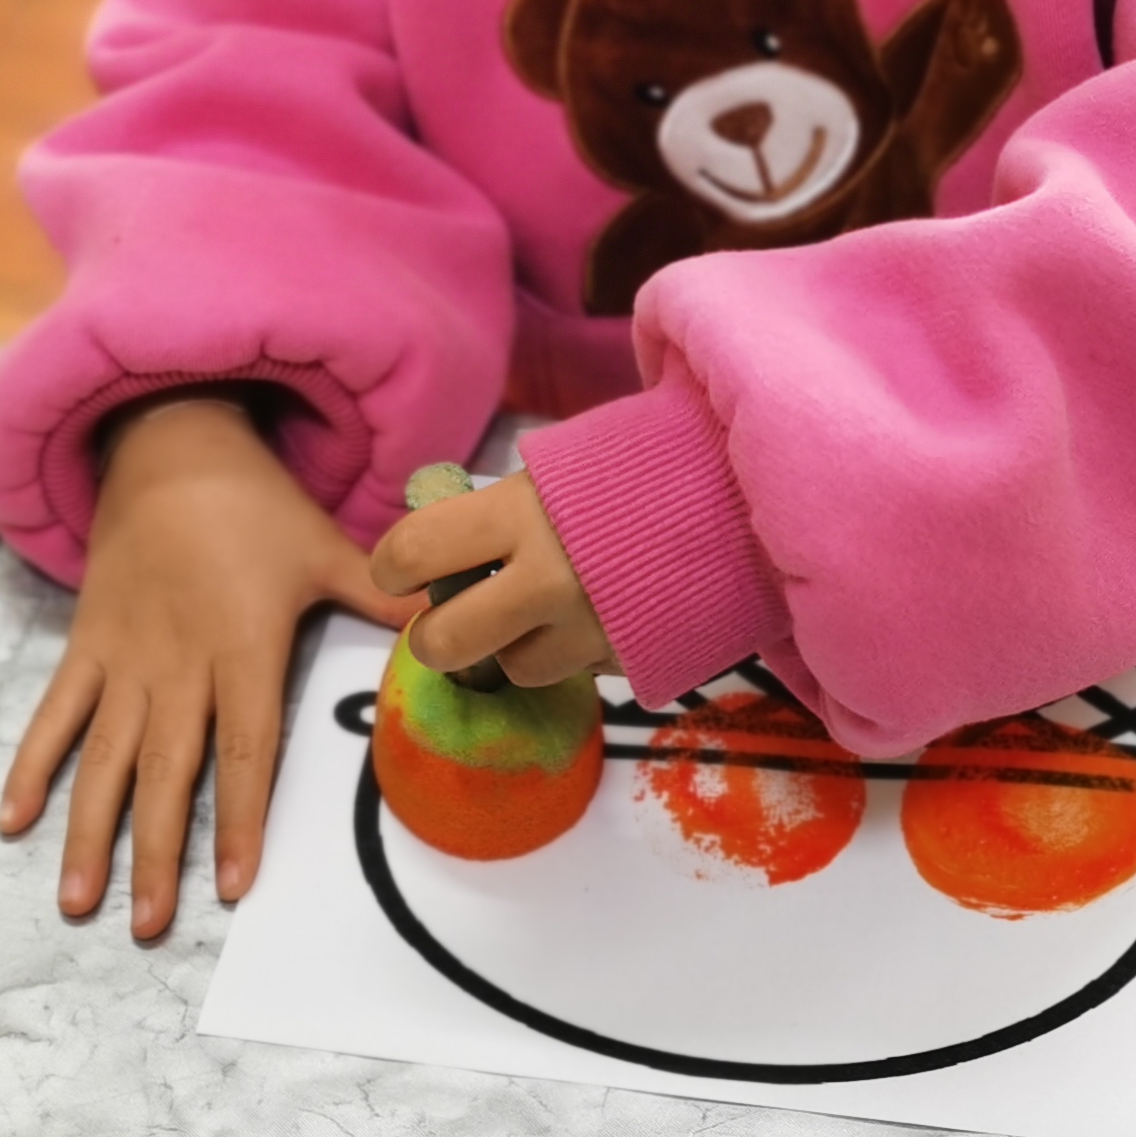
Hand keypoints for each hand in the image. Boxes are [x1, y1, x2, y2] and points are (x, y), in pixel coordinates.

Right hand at [0, 395, 404, 934]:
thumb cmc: (257, 505)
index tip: (235, 886)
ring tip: (79, 902)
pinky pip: (53, 713)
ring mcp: (124, 657)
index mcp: (242, 645)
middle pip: (168, 772)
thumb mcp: (328, 548)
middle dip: (157, 853)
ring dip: (89, 832)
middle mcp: (178, 662)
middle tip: (149, 925)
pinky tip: (8, 822)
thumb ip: (382, 602)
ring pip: (104, 758)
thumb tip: (449, 633)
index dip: (242, 818)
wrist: (171, 444)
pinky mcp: (85, 643)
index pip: (246, 748)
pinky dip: (29, 765)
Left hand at [368, 472, 614, 686]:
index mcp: (521, 514)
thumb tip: (448, 541)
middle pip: (446, 641)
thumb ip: (497, 509)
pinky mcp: (627, 660)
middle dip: (434, 634)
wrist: (743, 499)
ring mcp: (590, 629)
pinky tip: (593, 616)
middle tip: (447, 617)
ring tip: (540, 610)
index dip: (392, 565)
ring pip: (514, 669)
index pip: (414, 552)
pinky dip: (572, 650)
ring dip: (514, 646)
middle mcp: (548, 581)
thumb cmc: (632, 466)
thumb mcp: (554, 468)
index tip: (399, 570)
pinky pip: (575, 670)